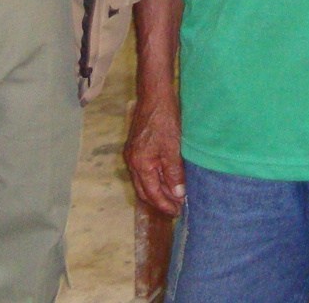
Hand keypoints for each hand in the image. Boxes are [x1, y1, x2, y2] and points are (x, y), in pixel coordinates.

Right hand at [126, 93, 185, 216]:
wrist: (154, 96)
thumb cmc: (165, 119)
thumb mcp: (173, 148)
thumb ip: (174, 173)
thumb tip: (177, 194)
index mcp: (140, 164)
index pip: (152, 194)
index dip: (164, 205)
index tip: (177, 212)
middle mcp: (131, 161)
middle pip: (144, 190)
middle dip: (158, 202)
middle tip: (175, 208)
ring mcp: (131, 154)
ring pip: (142, 181)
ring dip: (156, 190)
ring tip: (171, 196)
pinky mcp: (134, 147)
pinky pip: (142, 170)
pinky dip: (153, 178)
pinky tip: (165, 178)